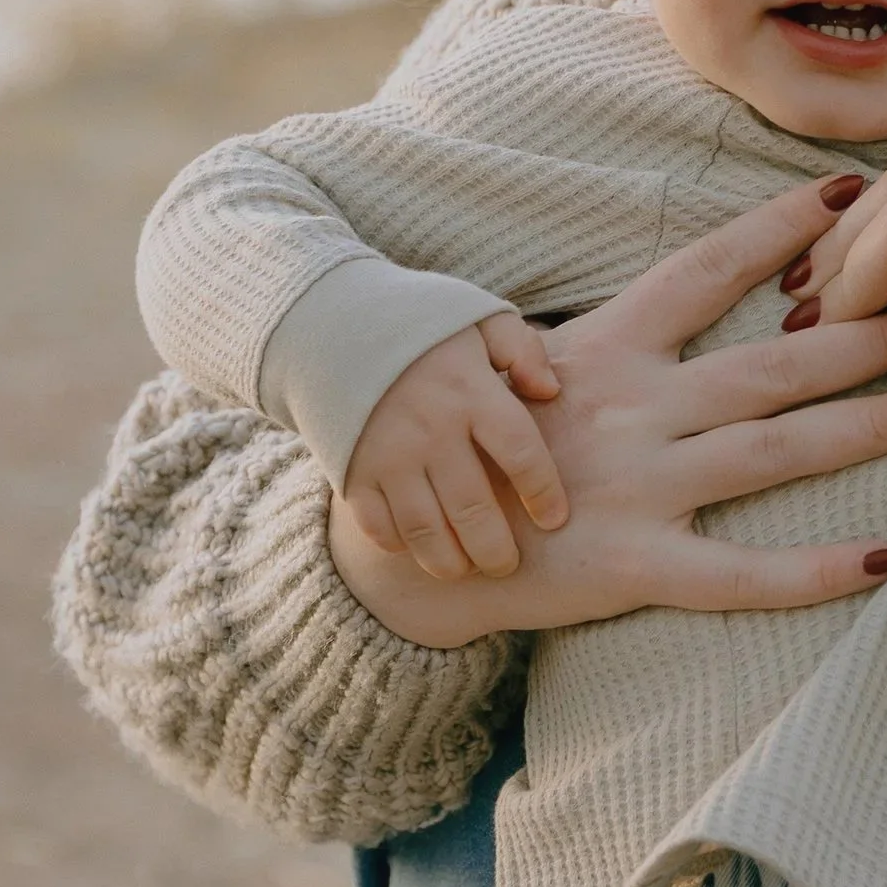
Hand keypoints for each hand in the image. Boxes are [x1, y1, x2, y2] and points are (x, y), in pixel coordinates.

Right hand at [327, 178, 886, 646]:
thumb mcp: (541, 365)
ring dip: (868, 428)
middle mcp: (630, 406)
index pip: (705, 269)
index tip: (855, 189)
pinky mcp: (631, 565)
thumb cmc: (493, 448)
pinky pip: (738, 573)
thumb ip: (626, 335)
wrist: (407, 549)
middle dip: (870, 331)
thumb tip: (711, 286)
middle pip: (772, 360)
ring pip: (776, 450)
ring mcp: (635, 486)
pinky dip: (812, 570)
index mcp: (607, 345)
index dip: (778, 227)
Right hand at [341, 313, 567, 585]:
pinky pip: (378, 525)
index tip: (555, 518)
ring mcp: (387, 455)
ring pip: (426, 529)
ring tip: (468, 569)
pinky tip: (418, 549)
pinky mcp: (352, 471)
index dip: (543, 492)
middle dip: (496, 547)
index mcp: (470, 392)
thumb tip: (551, 391)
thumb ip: (522, 350)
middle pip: (473, 507)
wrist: (331, 326)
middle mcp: (430, 430)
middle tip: (508, 564)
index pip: (520, 452)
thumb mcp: (479, 317)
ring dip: (450, 560)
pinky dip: (400, 545)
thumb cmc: (421, 326)